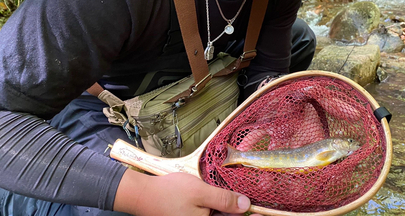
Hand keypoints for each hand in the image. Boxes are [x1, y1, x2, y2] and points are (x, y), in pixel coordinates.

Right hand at [114, 169, 262, 215]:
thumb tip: (246, 205)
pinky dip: (218, 209)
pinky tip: (222, 201)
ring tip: (239, 201)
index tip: (262, 212)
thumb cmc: (169, 192)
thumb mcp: (200, 192)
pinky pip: (209, 215)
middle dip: (239, 211)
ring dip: (229, 209)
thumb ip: (224, 199)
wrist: (143, 195)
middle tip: (251, 203)